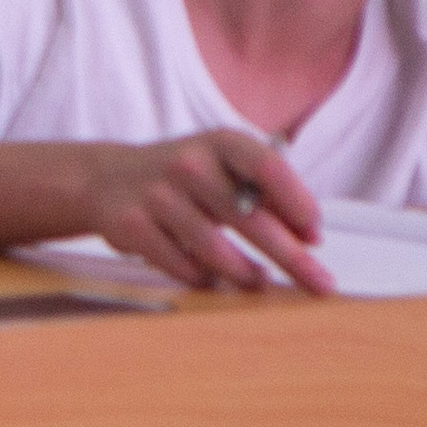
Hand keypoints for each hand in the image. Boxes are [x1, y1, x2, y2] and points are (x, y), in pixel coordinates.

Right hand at [83, 128, 329, 292]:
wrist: (106, 178)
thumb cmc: (185, 178)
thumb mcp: (223, 166)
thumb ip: (265, 193)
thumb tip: (308, 237)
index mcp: (220, 143)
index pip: (267, 167)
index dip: (296, 202)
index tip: (315, 235)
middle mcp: (187, 163)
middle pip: (248, 218)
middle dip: (291, 257)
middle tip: (319, 284)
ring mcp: (157, 194)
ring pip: (215, 250)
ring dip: (246, 274)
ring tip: (258, 282)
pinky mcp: (132, 225)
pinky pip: (181, 265)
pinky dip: (203, 278)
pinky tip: (211, 276)